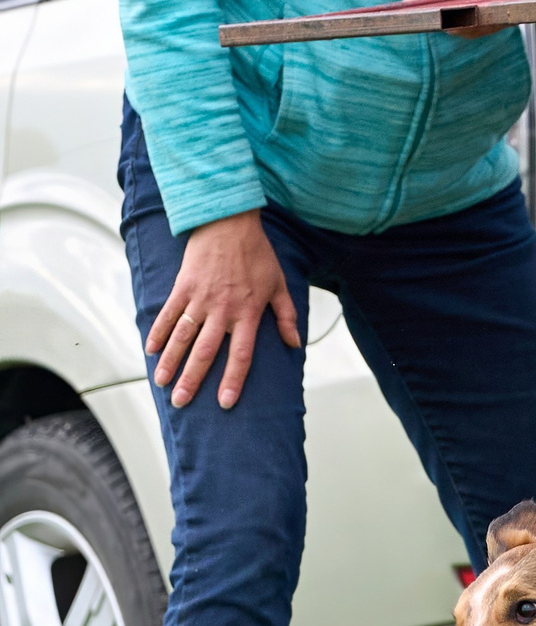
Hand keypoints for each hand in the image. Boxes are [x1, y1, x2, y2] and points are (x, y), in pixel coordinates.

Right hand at [145, 210, 298, 409]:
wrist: (228, 223)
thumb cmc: (257, 254)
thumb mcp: (280, 285)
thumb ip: (286, 316)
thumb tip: (294, 343)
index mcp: (248, 313)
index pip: (240, 355)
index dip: (233, 380)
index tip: (225, 403)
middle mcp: (222, 311)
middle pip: (205, 352)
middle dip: (193, 380)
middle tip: (182, 402)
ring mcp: (199, 299)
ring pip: (182, 337)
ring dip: (171, 362)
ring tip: (162, 383)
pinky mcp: (182, 287)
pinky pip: (167, 314)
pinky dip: (158, 333)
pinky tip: (151, 351)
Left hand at [413, 0, 535, 38]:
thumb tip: (411, 5)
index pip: (459, 14)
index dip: (453, 24)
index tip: (448, 24)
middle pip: (479, 24)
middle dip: (468, 27)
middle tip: (463, 18)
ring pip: (496, 24)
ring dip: (485, 23)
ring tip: (481, 6)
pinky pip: (512, 16)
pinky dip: (502, 16)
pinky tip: (498, 3)